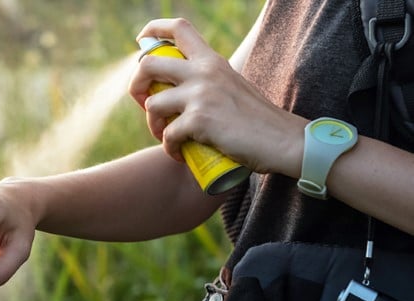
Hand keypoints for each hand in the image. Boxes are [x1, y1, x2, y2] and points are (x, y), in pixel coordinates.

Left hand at [129, 18, 307, 176]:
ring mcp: (201, 95)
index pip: (178, 28)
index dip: (152, 30)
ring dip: (153, 125)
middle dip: (136, 85)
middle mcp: (204, 72)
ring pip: (152, 103)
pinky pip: (168, 135)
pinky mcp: (200, 120)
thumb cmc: (258, 120)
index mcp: (212, 60)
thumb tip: (181, 92)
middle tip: (144, 103)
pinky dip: (169, 148)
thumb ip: (210, 82)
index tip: (141, 41)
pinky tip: (179, 154)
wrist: (283, 141)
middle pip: (148, 64)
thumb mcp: (232, 86)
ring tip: (165, 136)